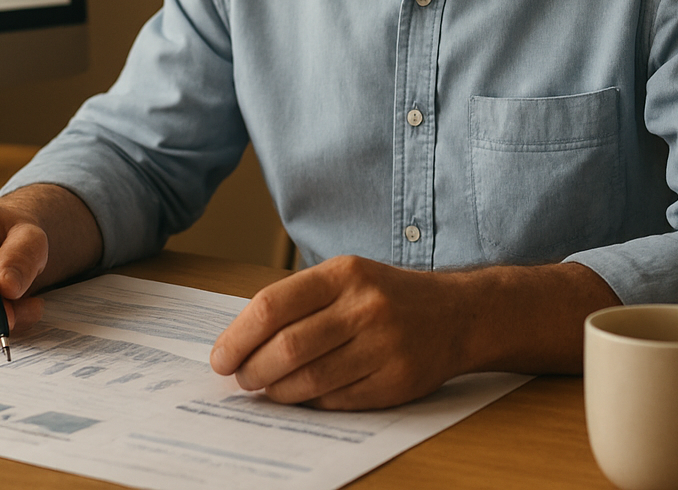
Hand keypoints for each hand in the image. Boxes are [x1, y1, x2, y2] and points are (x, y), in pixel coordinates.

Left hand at [208, 255, 464, 409]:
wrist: (456, 314)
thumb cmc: (385, 296)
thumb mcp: (345, 277)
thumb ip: (297, 301)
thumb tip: (240, 341)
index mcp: (343, 274)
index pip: (272, 306)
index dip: (237, 337)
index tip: (220, 357)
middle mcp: (364, 307)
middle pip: (287, 348)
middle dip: (252, 370)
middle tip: (241, 378)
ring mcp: (383, 346)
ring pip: (309, 380)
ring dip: (276, 391)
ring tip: (266, 389)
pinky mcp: (395, 381)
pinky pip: (336, 400)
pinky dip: (310, 402)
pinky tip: (302, 395)